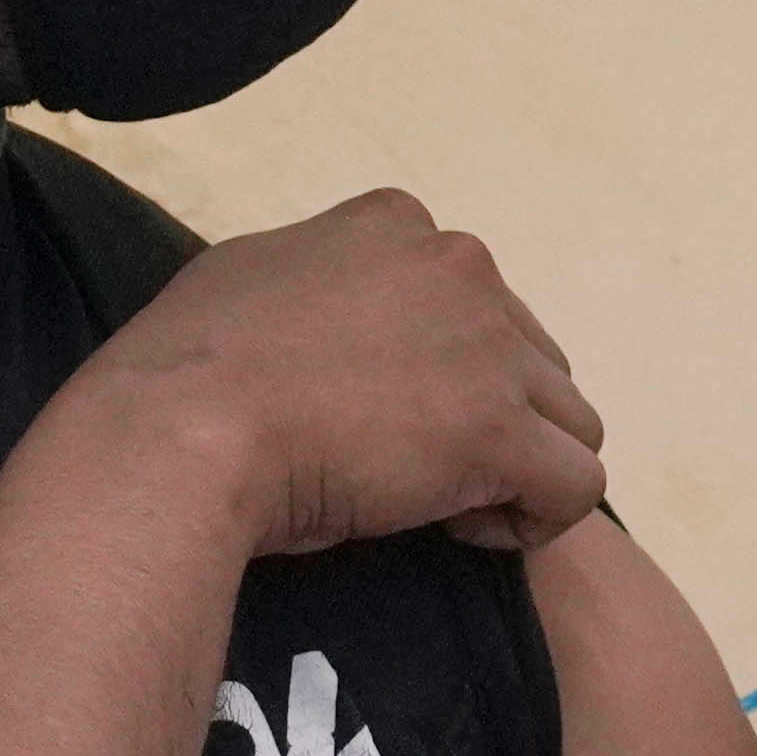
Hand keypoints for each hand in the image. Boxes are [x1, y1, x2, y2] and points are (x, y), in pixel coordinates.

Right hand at [87, 191, 608, 560]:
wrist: (180, 432)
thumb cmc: (187, 372)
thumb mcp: (243, 280)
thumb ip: (311, 283)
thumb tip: (317, 317)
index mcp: (396, 224)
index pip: (468, 300)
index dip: (438, 369)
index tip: (379, 415)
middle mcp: (457, 264)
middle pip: (528, 357)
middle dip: (484, 417)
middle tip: (406, 467)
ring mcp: (488, 343)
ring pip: (565, 420)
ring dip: (513, 468)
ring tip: (438, 506)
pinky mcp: (501, 427)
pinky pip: (576, 483)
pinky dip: (534, 518)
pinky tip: (460, 531)